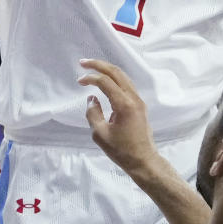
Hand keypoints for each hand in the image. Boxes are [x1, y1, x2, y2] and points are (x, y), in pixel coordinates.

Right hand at [79, 59, 158, 176]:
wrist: (143, 160)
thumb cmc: (121, 150)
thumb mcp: (100, 135)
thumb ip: (93, 114)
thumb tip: (92, 98)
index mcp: (124, 104)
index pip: (106, 82)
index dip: (91, 78)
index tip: (79, 81)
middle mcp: (133, 98)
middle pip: (116, 72)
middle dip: (99, 65)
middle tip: (83, 62)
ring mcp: (138, 100)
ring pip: (123, 76)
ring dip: (107, 70)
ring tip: (93, 68)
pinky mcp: (139, 105)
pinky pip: (126, 85)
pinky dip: (114, 78)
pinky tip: (106, 81)